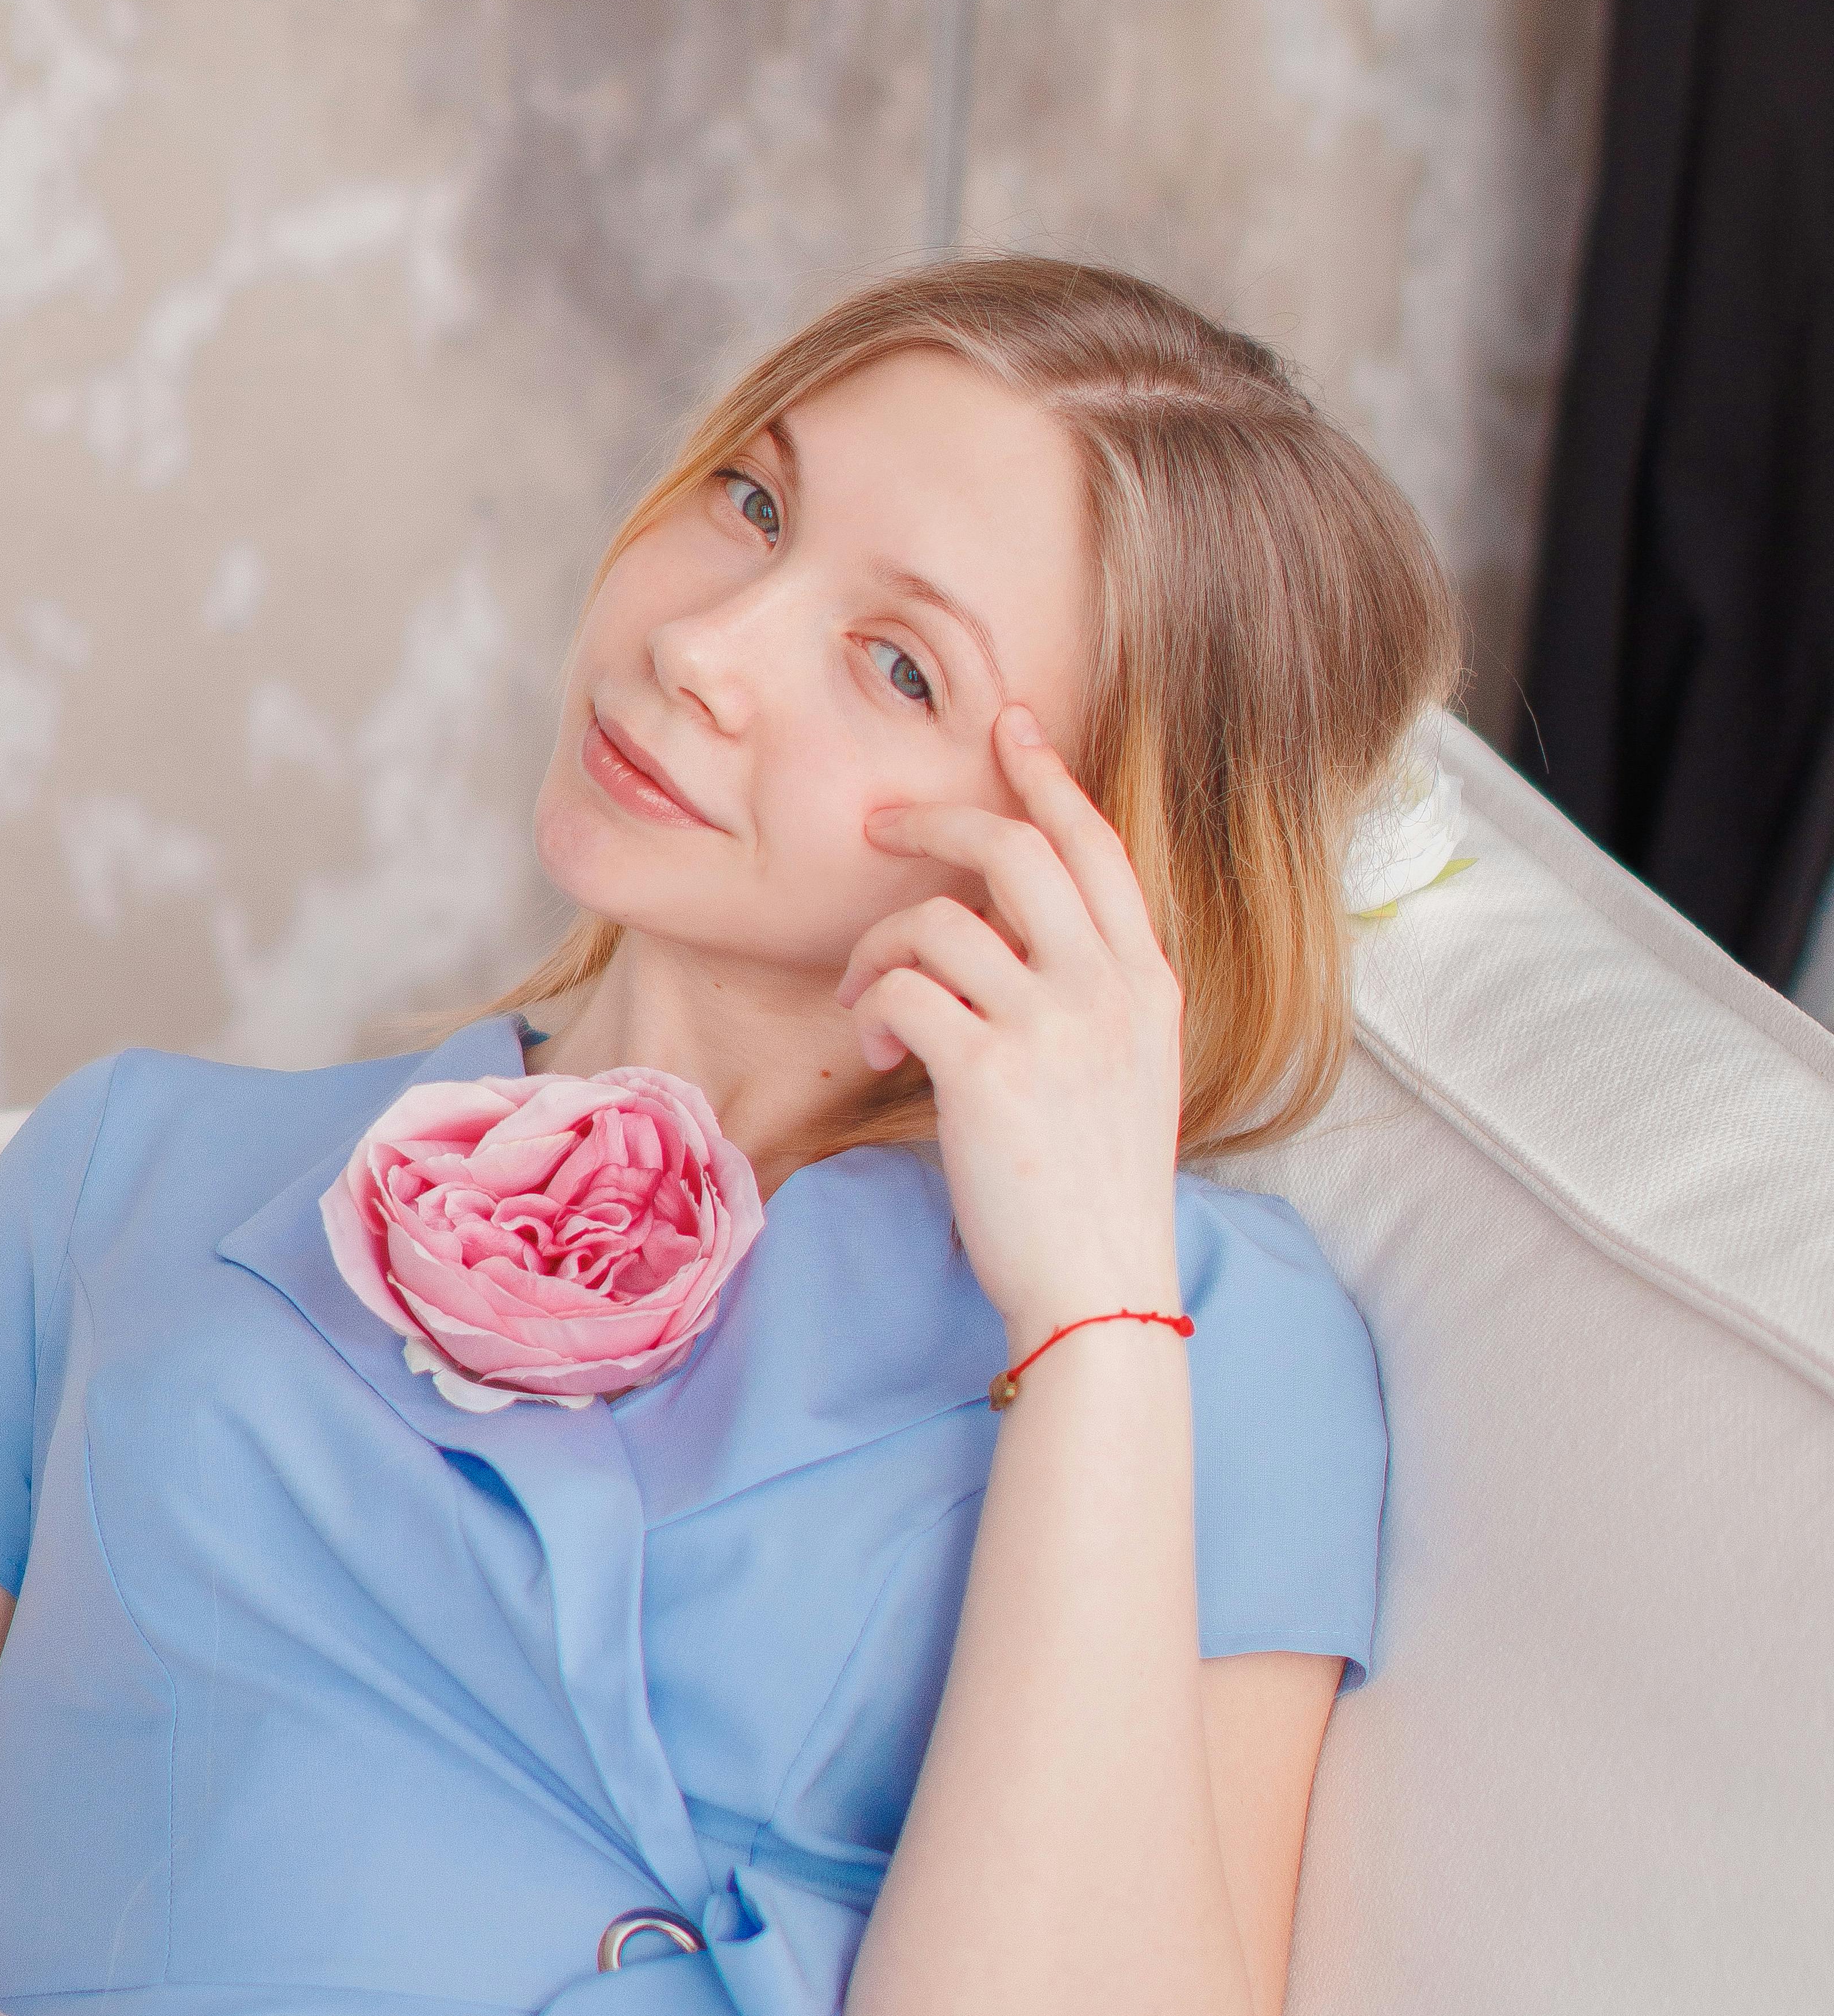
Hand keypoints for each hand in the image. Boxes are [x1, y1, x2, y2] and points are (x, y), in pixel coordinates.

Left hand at [834, 705, 1184, 1342]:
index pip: (1097, 845)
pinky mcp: (986, 1071)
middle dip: (936, 820)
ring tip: (867, 1000)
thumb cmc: (1096, 1190)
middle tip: (881, 827)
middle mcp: (1107, 988)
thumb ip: (1089, 995)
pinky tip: (877, 1049)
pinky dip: (873, 1007)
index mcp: (1148, 982)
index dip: (1048, 776)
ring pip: (939, 918)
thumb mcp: (1127, 1071)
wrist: (1099, 1288)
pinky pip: (903, 990)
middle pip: (1014, 847)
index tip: (1010, 727)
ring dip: (881, 948)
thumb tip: (1009, 937)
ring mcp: (1051, 1025)